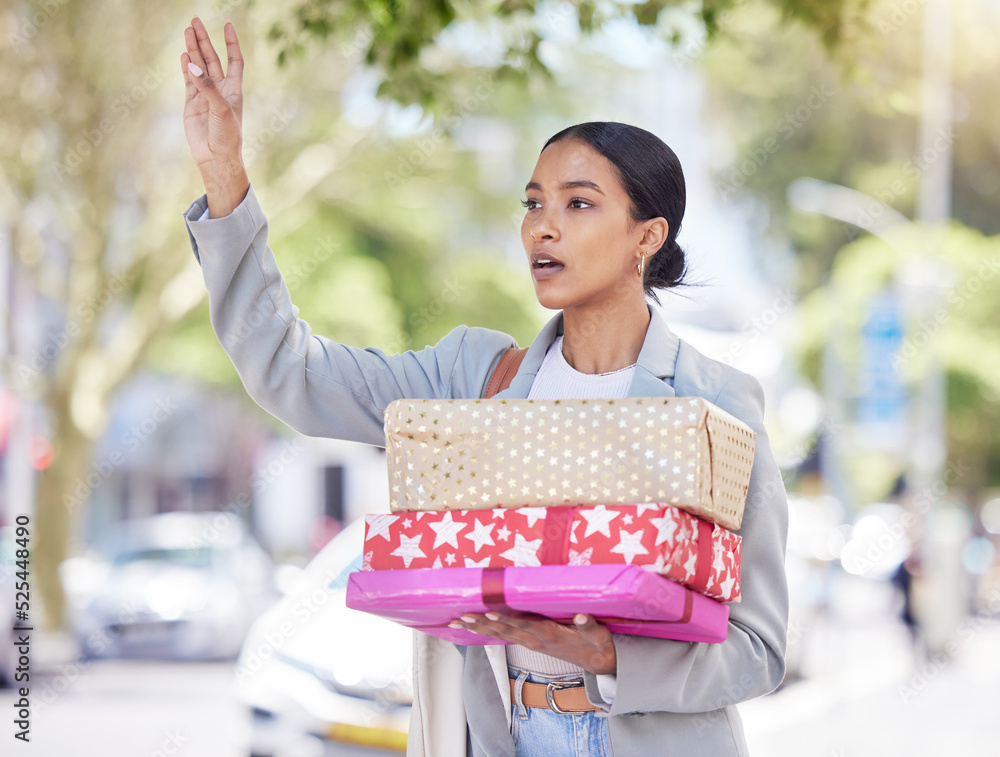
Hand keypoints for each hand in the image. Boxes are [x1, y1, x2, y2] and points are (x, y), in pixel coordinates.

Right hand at [181, 17, 248, 216]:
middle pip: (212, 59)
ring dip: (193, 50)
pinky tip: (184, 55)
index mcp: (234, 90)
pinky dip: (186, 68)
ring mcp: (204, 95)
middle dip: (204, 40)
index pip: (234, 61)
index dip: (231, 43)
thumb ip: (207, 87)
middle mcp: (219, 90)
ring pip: (198, 67)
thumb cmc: (227, 136)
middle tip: (195, 21)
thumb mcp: (222, 109)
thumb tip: (192, 64)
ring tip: (187, 30)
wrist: (216, 158)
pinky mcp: (192, 103)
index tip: (228, 25)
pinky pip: (188, 81)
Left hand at [450, 612, 616, 674]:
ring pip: (499, 634)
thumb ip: (590, 625)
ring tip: (457, 622)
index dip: (506, 620)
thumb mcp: (598, 635)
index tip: (488, 612)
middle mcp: (535, 638)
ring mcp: (530, 641)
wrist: (596, 661)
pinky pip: (503, 635)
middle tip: (461, 617)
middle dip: (481, 623)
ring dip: (477, 628)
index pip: (523, 625)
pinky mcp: (529, 641)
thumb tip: (582, 615)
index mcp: (548, 634)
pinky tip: (472, 626)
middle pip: (504, 630)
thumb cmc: (595, 643)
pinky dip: (486, 630)